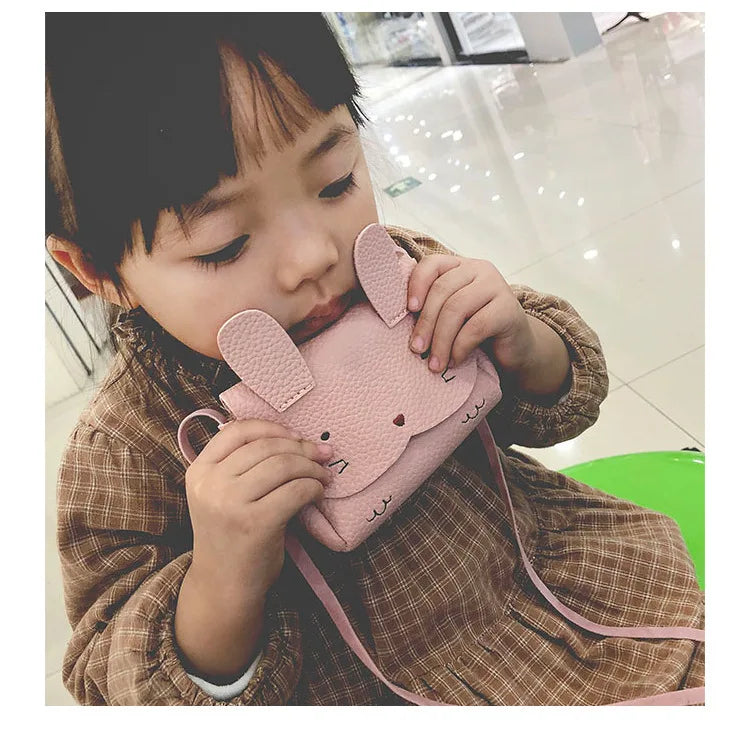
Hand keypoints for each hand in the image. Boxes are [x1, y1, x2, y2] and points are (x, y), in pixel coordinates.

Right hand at [176, 420, 335, 681]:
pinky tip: (318, 493)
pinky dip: (313, 487)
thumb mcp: (221, 494)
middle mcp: (210, 484)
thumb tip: (293, 436)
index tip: (294, 436)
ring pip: (283, 465)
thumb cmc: (230, 535)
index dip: (271, 428)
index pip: (236, 430)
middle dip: (301, 447)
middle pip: (266, 447)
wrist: (224, 586)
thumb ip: (239, 465)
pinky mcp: (255, 523)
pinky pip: (295, 490)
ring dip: (312, 467)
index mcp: (199, 471)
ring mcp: (230, 503)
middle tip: (322, 454)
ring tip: (323, 475)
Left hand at [406, 254, 534, 374]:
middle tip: (416, 350)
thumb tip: (399, 318)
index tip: (408, 310)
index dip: (416, 285)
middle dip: (425, 323)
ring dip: (441, 340)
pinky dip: (460, 347)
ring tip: (434, 364)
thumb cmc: (476, 332)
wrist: (516, 350)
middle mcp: (479, 269)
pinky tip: (455, 361)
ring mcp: (497, 286)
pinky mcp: (509, 309)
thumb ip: (432, 307)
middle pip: (442, 290)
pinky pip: (476, 327)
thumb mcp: (451, 315)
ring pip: (456, 308)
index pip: (432, 264)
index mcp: (460, 266)